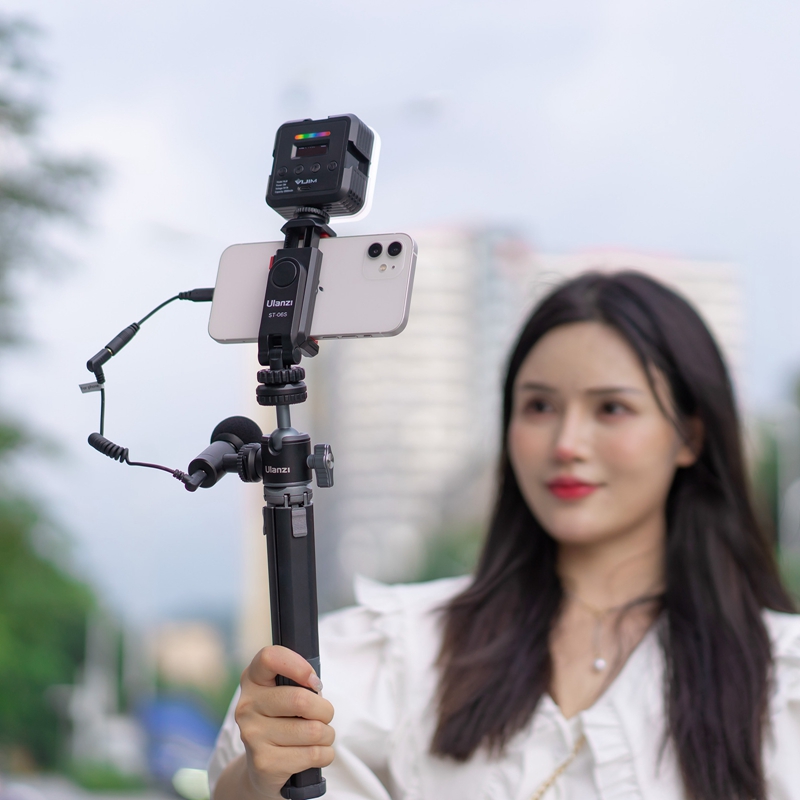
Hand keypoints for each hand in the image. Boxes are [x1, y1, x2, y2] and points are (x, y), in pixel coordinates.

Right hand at [234, 645, 334, 799]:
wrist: (262, 767)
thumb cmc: (283, 719)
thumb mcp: (284, 693)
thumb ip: (298, 682)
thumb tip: (315, 687)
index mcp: (252, 679)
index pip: (270, 657)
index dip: (299, 666)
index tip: (314, 682)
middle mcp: (247, 705)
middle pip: (300, 700)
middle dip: (325, 710)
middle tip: (324, 716)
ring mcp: (252, 735)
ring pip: (313, 730)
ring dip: (328, 734)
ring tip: (320, 736)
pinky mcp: (264, 762)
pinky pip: (313, 754)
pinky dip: (326, 754)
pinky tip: (316, 753)